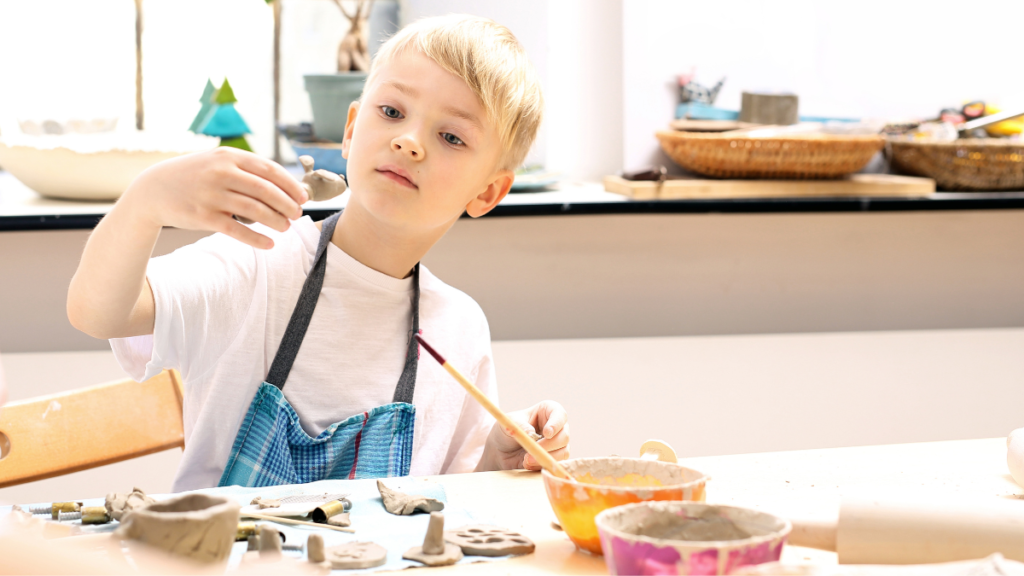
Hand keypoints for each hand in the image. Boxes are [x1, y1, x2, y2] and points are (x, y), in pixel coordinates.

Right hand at [122, 147, 307, 248]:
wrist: (154, 190)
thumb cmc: (195, 176)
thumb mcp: (217, 162)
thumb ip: (246, 169)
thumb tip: (285, 184)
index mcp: (229, 157)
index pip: (270, 170)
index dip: (290, 185)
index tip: (303, 197)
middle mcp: (221, 173)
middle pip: (266, 191)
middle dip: (287, 204)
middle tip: (297, 214)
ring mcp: (212, 195)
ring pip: (255, 211)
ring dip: (276, 221)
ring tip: (286, 227)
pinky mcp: (203, 217)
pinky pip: (237, 230)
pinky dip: (257, 239)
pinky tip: (269, 244)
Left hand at [478, 401, 569, 471]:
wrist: (499, 452)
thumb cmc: (505, 431)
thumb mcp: (508, 423)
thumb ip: (520, 426)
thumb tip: (532, 433)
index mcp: (547, 412)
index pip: (560, 414)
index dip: (556, 424)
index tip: (546, 433)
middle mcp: (556, 427)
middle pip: (564, 435)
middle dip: (549, 445)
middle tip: (532, 450)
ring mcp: (556, 444)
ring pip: (563, 451)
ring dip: (545, 457)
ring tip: (526, 459)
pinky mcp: (553, 459)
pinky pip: (556, 464)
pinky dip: (542, 465)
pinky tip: (528, 464)